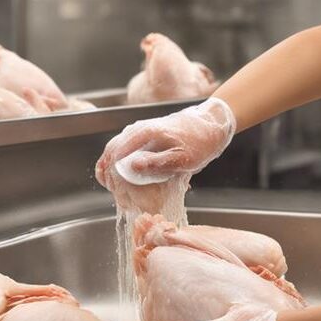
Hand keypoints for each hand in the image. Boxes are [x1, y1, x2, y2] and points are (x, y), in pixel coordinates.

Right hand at [95, 98, 234, 212]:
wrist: (210, 125)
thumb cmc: (200, 142)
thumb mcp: (182, 158)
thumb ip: (156, 162)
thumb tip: (132, 166)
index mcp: (145, 132)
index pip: (116, 153)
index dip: (113, 174)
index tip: (117, 191)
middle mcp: (138, 129)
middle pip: (111, 151)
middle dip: (110, 174)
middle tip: (117, 194)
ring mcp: (139, 131)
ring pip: (115, 149)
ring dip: (113, 169)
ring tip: (119, 189)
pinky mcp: (143, 136)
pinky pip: (124, 149)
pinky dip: (121, 163)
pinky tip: (125, 177)